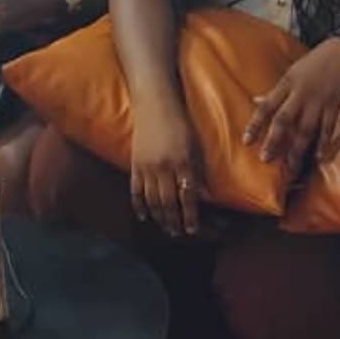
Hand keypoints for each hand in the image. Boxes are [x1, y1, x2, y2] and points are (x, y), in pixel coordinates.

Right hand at [130, 100, 203, 237]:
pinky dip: (139, 205)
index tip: (193, 229)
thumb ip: (198, 172)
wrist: (155, 104)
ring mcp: (147, 167)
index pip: (187, 197)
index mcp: (182, 162)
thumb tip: (204, 196)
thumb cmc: (180, 123)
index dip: (190, 216)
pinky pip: (135, 190)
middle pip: (168, 203)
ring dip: (159, 217)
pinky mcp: (134, 164)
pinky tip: (143, 216)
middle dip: (174, 221)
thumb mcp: (195, 146)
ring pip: (152, 200)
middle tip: (178, 234)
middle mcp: (164, 167)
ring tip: (166, 228)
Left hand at [243, 37, 339, 175]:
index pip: (266, 107)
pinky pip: (328, 127)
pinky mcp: (334, 105)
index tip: (246, 141)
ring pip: (305, 128)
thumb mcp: (290, 73)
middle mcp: (300, 94)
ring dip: (297, 149)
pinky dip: (324, 143)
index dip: (255, 124)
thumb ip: (274, 91)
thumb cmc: (312, 64)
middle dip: (274, 140)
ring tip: (291, 167)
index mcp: (286, 85)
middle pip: (284, 120)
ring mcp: (318, 101)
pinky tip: (319, 157)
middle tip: (265, 158)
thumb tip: (255, 102)